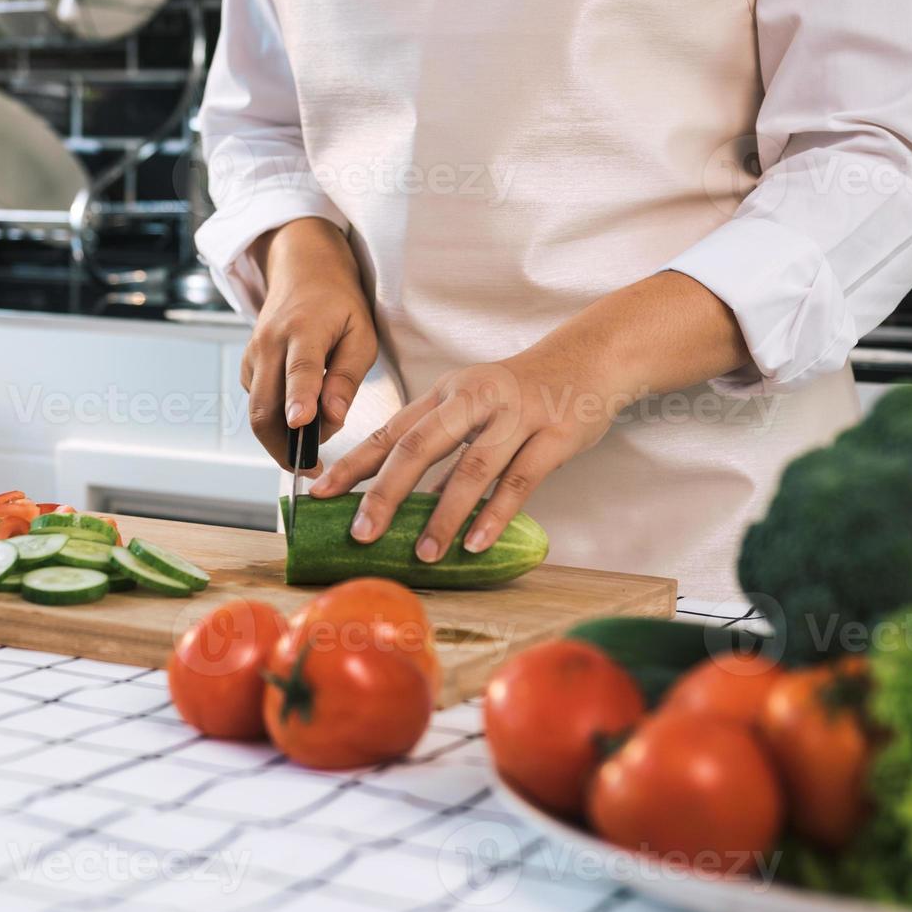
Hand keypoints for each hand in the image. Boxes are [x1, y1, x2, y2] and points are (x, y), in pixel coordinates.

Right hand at [241, 218, 377, 469]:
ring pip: (258, 411)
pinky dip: (276, 420)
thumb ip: (348, 378)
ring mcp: (253, 354)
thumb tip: (332, 416)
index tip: (302, 425)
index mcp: (305, 329)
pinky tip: (301, 416)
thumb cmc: (338, 302)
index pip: (300, 369)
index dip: (300, 399)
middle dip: (283, 445)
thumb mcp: (361, 334)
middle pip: (264, 406)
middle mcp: (270, 342)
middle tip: (311, 468)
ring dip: (281, 436)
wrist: (302, 269)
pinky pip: (258, 403)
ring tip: (313, 441)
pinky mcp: (247, 366)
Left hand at [309, 348, 620, 559]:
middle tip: (361, 533)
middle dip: (385, 492)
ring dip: (443, 514)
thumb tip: (405, 502)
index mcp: (444, 394)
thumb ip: (440, 448)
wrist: (591, 357)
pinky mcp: (554, 434)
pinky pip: (520, 480)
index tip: (320, 495)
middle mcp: (473, 399)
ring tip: (423, 554)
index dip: (353, 464)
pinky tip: (475, 543)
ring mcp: (516, 416)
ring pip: (471, 467)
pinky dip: (495, 514)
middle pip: (419, 446)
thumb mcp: (472, 408)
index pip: (390, 432)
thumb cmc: (521, 392)